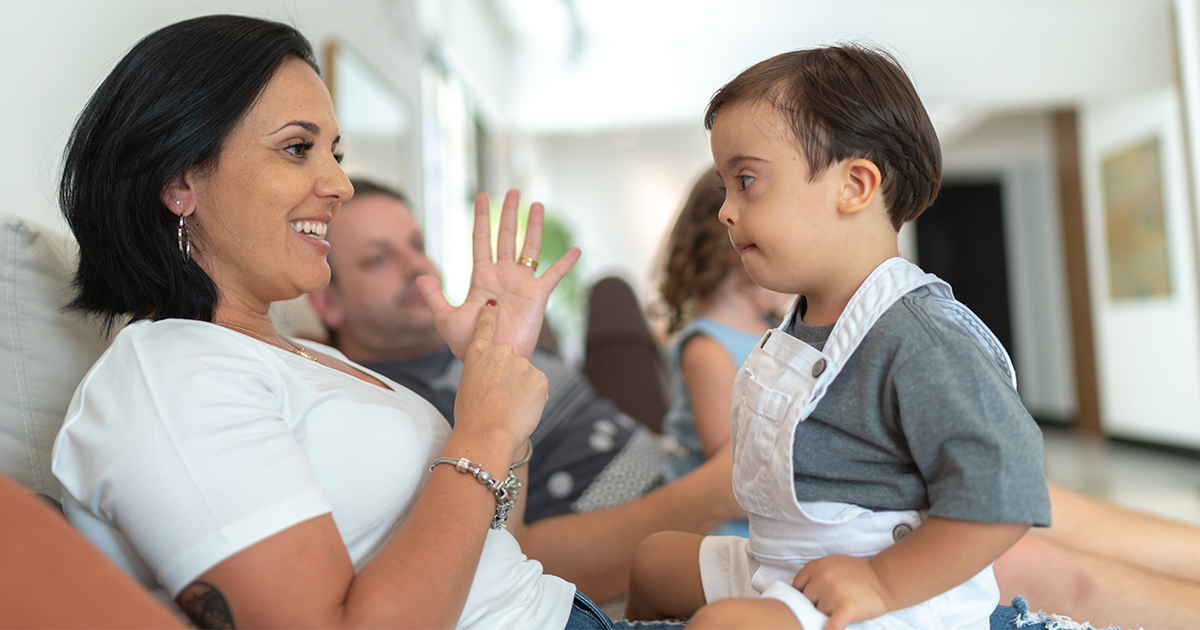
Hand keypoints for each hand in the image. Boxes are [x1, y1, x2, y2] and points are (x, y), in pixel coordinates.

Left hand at [416, 189, 579, 359]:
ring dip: (533, 226)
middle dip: (508, 213)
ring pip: (529, 248)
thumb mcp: (446, 319)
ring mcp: (521, 284)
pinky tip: (576, 251)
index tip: (481, 196)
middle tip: (512, 191)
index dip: (480, 218)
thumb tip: (421, 276)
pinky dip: (565, 263)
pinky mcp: (538, 295)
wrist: (493, 360)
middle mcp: (502, 276)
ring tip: (536, 204)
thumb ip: (434, 296)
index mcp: (481, 277)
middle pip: (505, 237)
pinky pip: (554, 275)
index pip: (480, 240)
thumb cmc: (470, 345)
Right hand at [453, 301, 548, 450]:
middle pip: (510, 360)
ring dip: (520, 390)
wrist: (487, 434)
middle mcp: (501, 351)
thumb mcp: (467, 387)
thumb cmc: (472, 417)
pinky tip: (521, 410)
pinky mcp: (540, 376)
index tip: (493, 305)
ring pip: (525, 375)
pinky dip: (532, 398)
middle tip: (498, 400)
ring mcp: (522, 363)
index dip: (490, 315)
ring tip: (508, 409)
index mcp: (478, 352)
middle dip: (508, 377)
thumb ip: (483, 373)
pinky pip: (537, 387)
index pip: (484, 326)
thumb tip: (494, 378)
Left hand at [792, 555, 887, 629]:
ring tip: (840, 606)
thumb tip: (797, 590)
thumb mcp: (831, 563)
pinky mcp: (846, 608)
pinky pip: (833, 623)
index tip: (811, 597)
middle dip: (815, 603)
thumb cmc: (857, 572)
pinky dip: (829, 628)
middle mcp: (821, 580)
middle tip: (831, 601)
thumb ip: (814, 573)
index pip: (797, 586)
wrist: (883, 578)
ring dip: (826, 613)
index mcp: (816, 567)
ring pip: (817, 613)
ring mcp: (832, 594)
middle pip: (806, 601)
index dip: (803, 594)